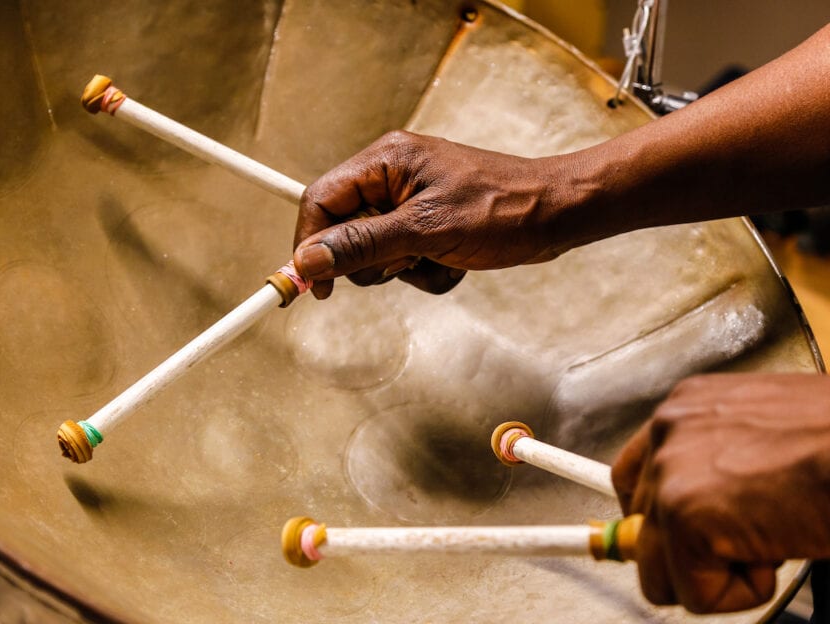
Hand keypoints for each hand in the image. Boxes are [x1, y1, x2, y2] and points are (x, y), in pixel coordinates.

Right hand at [292, 130, 573, 298]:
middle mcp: (391, 178)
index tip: (315, 285)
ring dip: (404, 269)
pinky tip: (453, 263)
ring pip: (373, 253)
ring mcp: (410, 203)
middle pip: (343, 231)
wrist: (557, 215)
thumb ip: (362, 245)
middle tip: (406, 259)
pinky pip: (403, 262)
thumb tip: (309, 259)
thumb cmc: (503, 208)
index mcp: (385, 161)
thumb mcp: (426, 230)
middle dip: (373, 259)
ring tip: (438, 257)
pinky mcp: (426, 226)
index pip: (321, 200)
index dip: (311, 244)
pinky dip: (425, 272)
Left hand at [611, 373, 829, 612]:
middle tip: (760, 535)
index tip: (691, 537)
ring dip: (718, 573)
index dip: (663, 520)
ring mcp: (670, 472)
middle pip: (640, 527)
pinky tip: (781, 551)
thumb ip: (719, 465)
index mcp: (688, 407)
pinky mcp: (684, 516)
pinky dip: (742, 592)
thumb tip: (702, 518)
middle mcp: (668, 431)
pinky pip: (693, 592)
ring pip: (657, 569)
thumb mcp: (767, 435)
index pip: (636, 477)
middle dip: (699, 549)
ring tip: (773, 540)